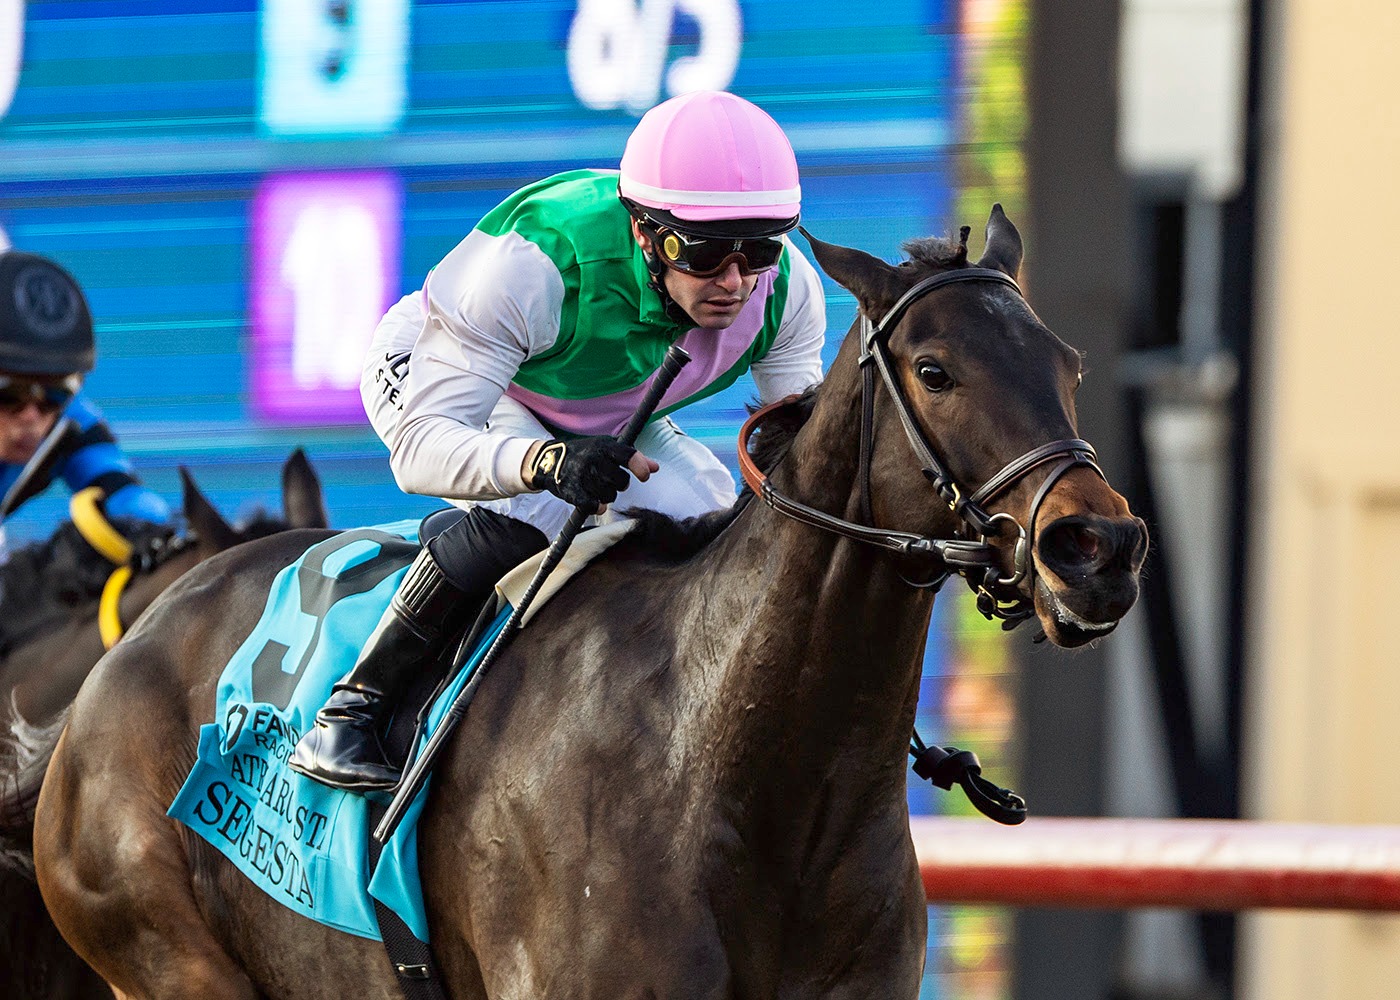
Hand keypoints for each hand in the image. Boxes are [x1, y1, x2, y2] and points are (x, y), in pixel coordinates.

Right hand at [525, 437, 656, 511]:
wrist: (548, 460)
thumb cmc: (585, 454)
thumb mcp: (607, 449)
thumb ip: (633, 458)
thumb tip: (655, 467)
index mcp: (604, 447)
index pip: (627, 455)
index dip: (640, 467)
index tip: (645, 476)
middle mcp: (593, 459)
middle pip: (621, 482)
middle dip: (620, 484)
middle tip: (610, 480)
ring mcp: (581, 475)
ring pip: (609, 496)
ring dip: (606, 495)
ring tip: (598, 487)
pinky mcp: (571, 490)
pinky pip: (593, 505)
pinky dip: (596, 506)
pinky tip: (593, 502)